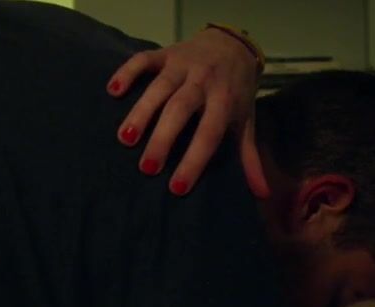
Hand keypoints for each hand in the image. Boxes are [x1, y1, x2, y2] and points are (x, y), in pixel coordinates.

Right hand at [107, 29, 269, 197]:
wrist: (232, 45)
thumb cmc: (235, 91)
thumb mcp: (245, 121)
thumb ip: (249, 156)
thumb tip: (261, 193)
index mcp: (225, 100)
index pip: (209, 133)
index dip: (194, 160)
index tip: (176, 187)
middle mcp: (203, 80)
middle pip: (180, 109)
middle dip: (163, 138)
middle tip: (146, 168)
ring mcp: (182, 64)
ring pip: (159, 87)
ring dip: (141, 112)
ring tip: (124, 138)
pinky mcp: (165, 53)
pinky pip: (143, 60)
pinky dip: (127, 73)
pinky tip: (112, 92)